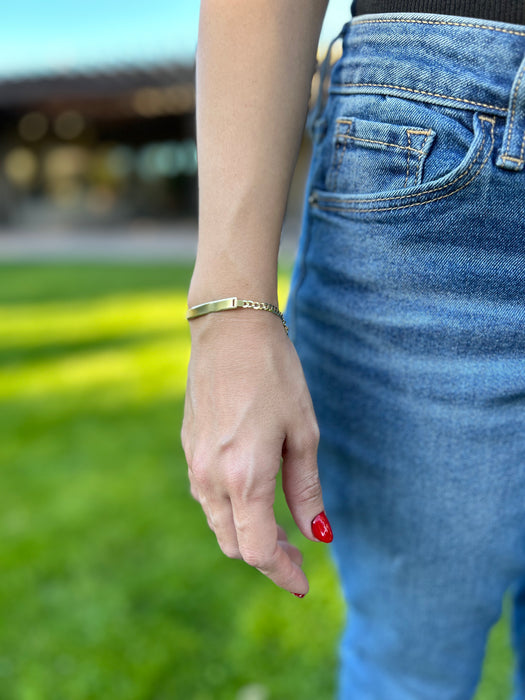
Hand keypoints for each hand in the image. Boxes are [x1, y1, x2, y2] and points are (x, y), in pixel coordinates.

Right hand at [181, 310, 331, 595]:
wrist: (229, 331)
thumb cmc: (275, 376)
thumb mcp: (303, 432)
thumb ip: (305, 490)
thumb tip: (319, 534)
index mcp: (245, 477)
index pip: (258, 550)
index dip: (282, 572)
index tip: (303, 584)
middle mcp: (212, 478)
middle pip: (234, 545)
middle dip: (267, 558)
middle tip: (299, 554)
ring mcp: (194, 464)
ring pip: (218, 524)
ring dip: (247, 536)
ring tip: (280, 528)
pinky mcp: (189, 449)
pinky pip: (207, 498)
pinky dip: (231, 512)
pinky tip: (253, 495)